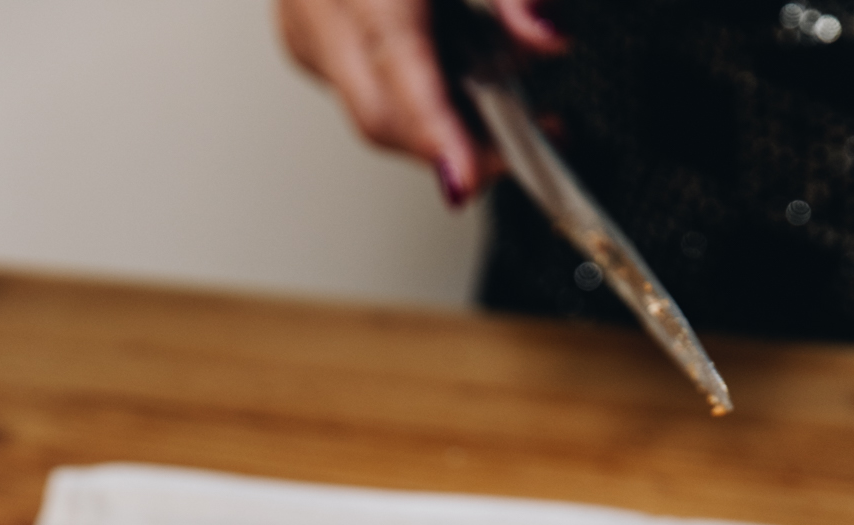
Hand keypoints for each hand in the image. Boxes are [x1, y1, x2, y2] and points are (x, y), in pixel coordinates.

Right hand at [276, 0, 563, 202]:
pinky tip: (455, 72)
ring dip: (443, 119)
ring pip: (378, 114)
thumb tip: (547, 37)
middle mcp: (320, 8)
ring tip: (501, 91)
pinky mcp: (308, 41)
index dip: (437, 137)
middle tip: (520, 146)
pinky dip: (418, 94)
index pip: (399, 77)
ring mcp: (307, 30)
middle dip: (457, 145)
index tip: (466, 180)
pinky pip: (366, 93)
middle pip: (384, 118)